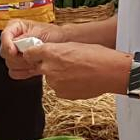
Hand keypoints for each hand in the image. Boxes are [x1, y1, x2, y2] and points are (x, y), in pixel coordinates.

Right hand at [0, 19, 67, 78]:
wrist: (62, 44)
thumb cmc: (53, 34)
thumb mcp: (40, 32)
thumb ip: (26, 38)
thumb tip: (15, 44)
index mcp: (15, 28)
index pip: (4, 36)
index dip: (7, 45)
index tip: (14, 51)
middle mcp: (12, 40)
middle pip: (5, 52)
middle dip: (18, 57)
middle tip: (31, 57)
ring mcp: (14, 53)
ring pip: (9, 63)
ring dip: (23, 65)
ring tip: (36, 62)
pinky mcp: (18, 64)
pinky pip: (14, 72)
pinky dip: (23, 73)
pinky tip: (33, 69)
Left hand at [14, 42, 129, 99]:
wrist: (110, 72)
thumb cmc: (96, 56)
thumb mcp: (73, 46)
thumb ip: (57, 51)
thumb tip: (51, 55)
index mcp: (50, 52)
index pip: (29, 54)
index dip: (33, 54)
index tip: (35, 55)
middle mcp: (48, 68)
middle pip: (40, 67)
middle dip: (48, 66)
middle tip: (65, 64)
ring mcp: (54, 83)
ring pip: (51, 79)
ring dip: (59, 76)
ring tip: (77, 73)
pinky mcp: (62, 94)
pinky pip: (59, 89)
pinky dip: (66, 86)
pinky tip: (80, 81)